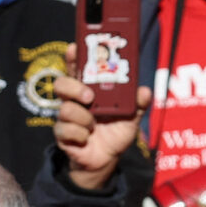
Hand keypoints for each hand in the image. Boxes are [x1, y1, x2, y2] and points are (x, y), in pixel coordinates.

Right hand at [52, 43, 152, 192]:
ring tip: (94, 125)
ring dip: (83, 118)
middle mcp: (75, 100)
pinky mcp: (63, 135)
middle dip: (74, 87)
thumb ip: (138, 104)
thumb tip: (144, 92)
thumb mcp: (131, 117)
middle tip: (90, 97)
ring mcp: (67, 117)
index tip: (74, 47)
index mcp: (89, 89)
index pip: (77, 67)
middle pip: (61, 84)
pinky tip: (87, 138)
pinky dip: (80, 135)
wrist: (105, 159)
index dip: (73, 56)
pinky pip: (65, 130)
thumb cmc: (115, 131)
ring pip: (65, 109)